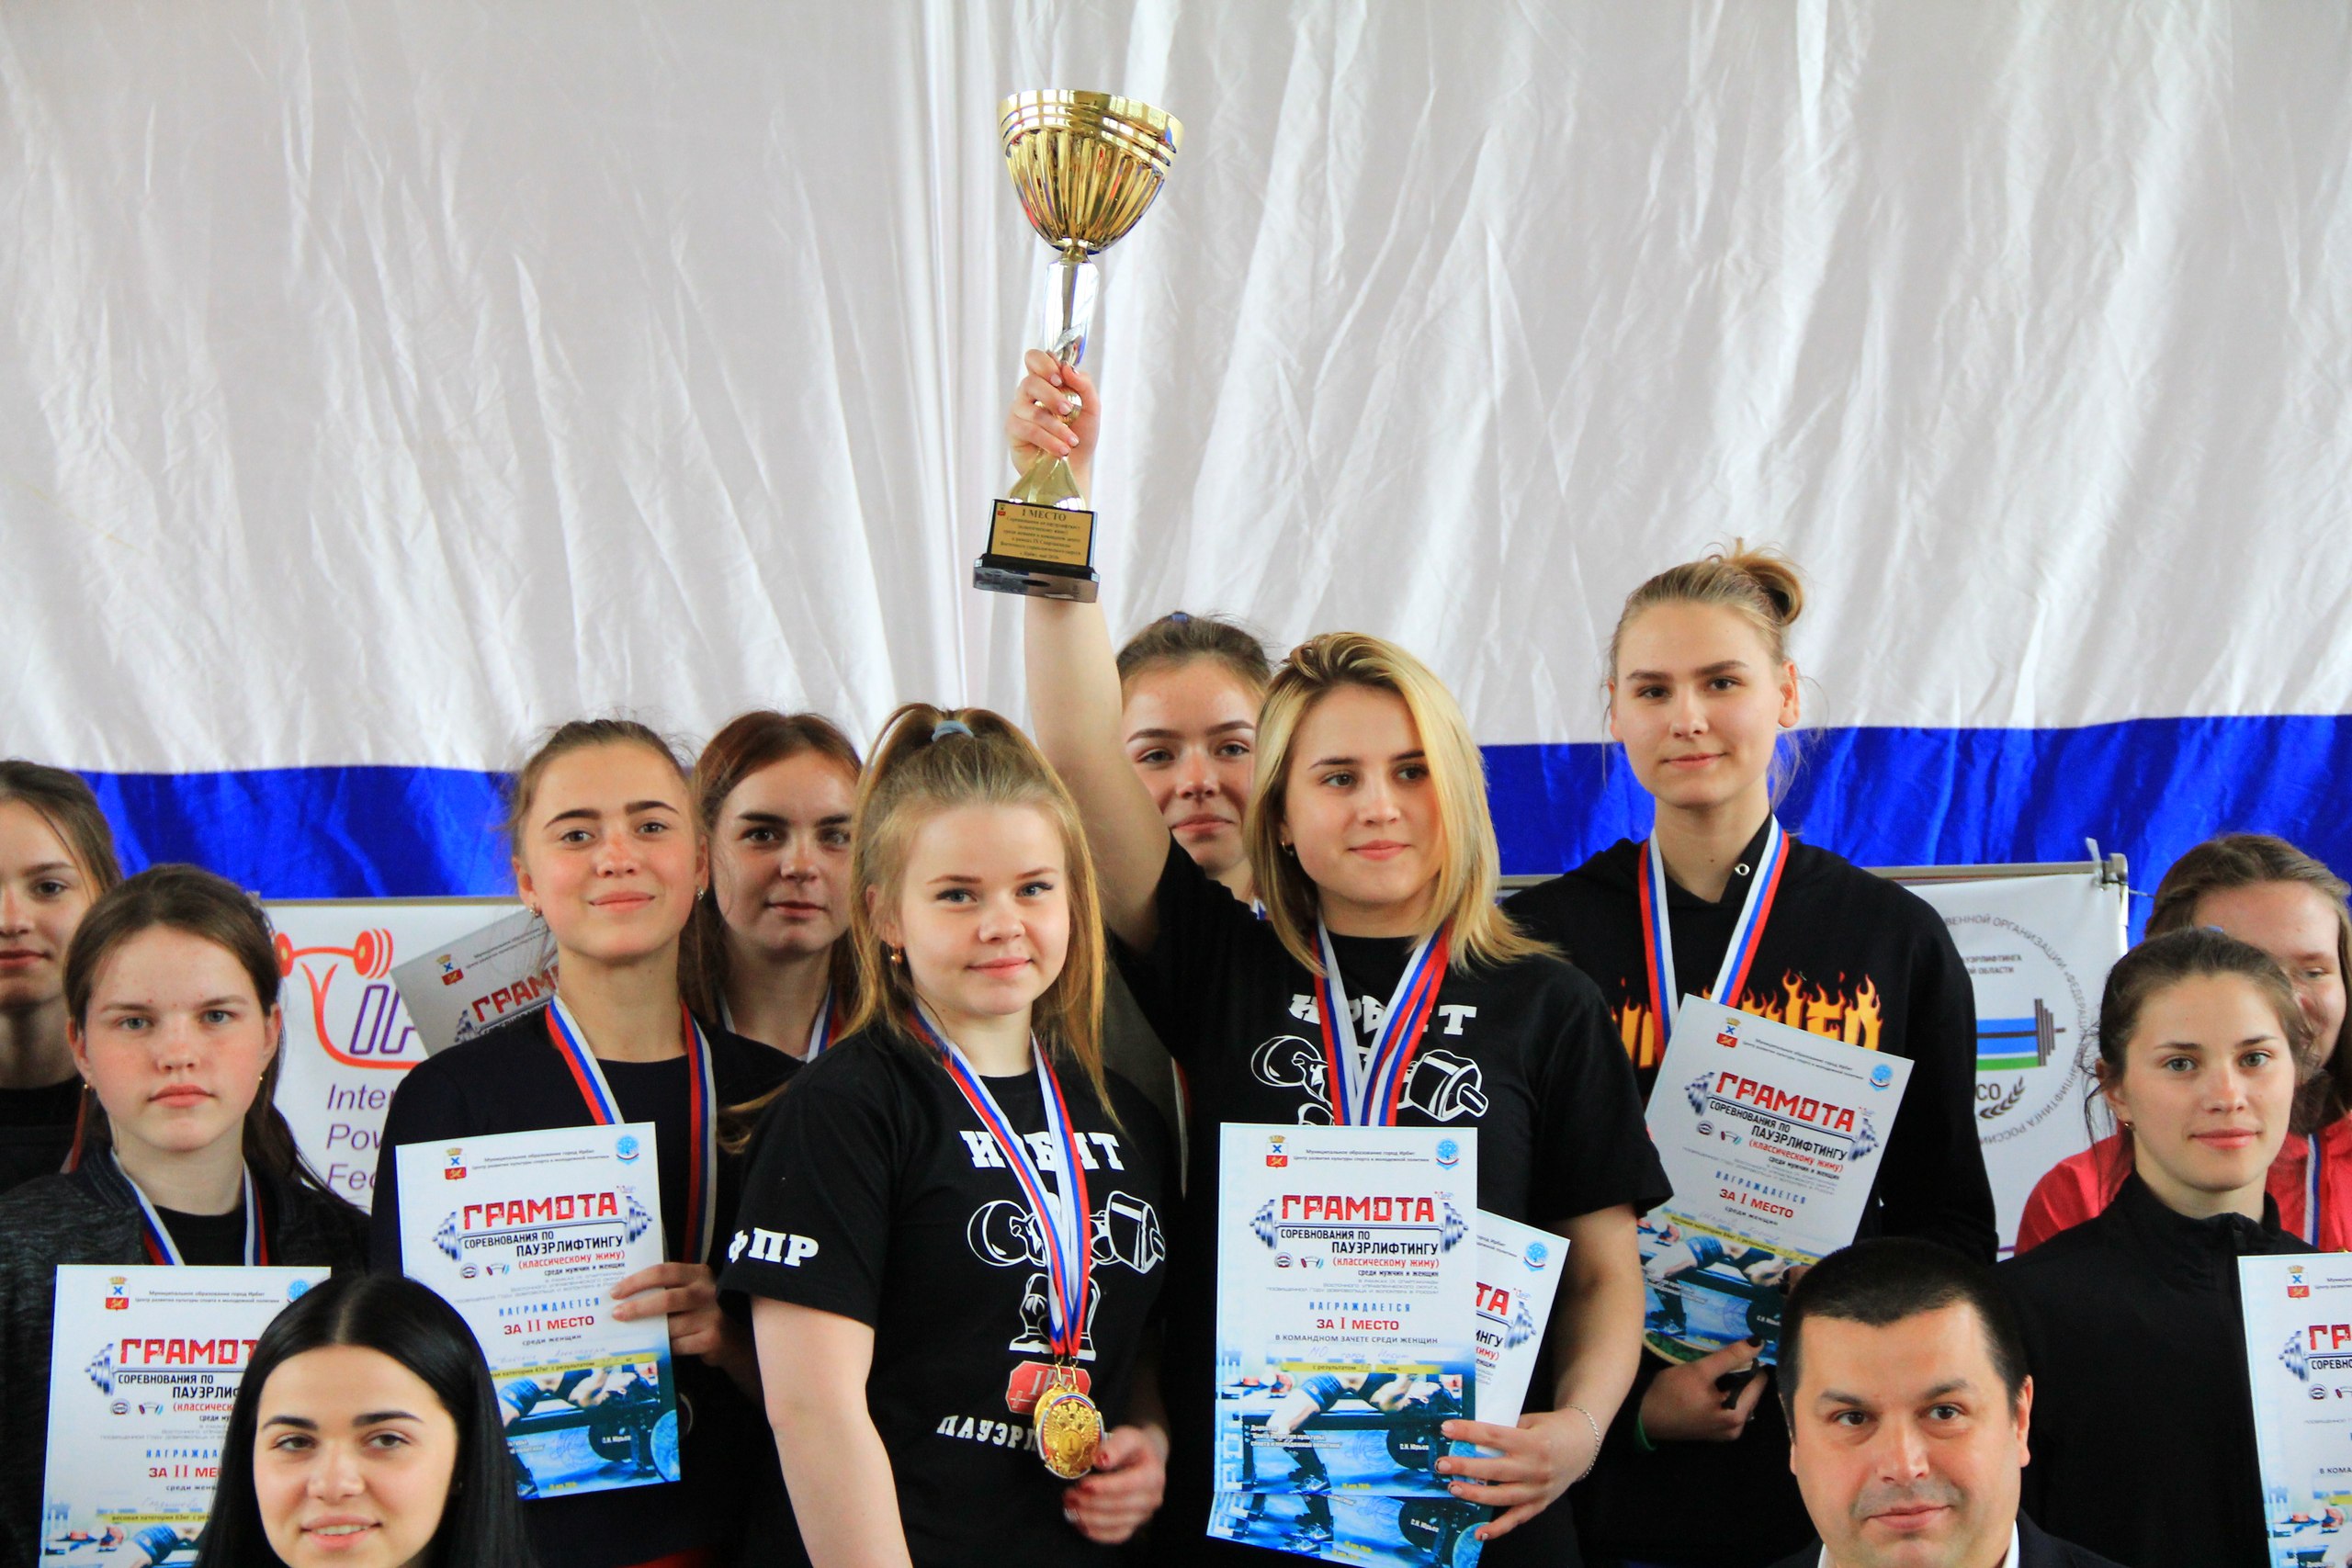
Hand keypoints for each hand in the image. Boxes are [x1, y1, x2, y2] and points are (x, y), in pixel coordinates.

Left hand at [612, 1261, 728, 1360]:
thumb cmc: (699, 1311)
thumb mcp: (687, 1292)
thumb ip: (665, 1290)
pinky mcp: (711, 1338)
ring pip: (670, 1326)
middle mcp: (707, 1291)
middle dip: (638, 1307)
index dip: (636, 1282)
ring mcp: (711, 1315)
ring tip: (631, 1334)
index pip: (663, 1272)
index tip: (615, 1293)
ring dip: (649, 1332)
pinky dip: (664, 1347)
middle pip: (666, 1298)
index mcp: (698, 1274)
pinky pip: (677, 1345)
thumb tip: (623, 1298)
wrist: (731, 1337)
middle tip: (617, 1314)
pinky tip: (655, 1347)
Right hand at [1006, 348, 1100, 491]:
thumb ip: (1084, 385)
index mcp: (1045, 382)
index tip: (1060, 378)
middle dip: (1052, 396)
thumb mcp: (1091, 408)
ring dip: (1056, 426)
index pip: (1034, 358)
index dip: (1044, 363)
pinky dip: (1048, 440)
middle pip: (1031, 382)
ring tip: (1072, 441)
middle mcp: (1028, 394)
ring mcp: (1018, 411)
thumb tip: (1067, 368)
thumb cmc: (1080, 435)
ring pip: (1031, 409)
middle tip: (1068, 410)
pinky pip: (1028, 430)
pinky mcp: (1013, 431)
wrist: (1074, 466)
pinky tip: (1062, 450)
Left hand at [1063, 1422, 1165, 1544]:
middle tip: (1068, 1495)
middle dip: (1089, 1502)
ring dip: (1088, 1517)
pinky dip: (1096, 1532)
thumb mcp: (1128, 1436)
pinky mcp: (1135, 1525)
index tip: (1082, 1484)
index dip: (1103, 1487)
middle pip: (1118, 1506)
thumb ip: (1115, 1446)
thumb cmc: (1135, 1447)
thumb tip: (1100, 1460)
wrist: (1147, 1459)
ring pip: (1114, 1523)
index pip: (1126, 1485)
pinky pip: (1116, 1535)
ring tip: (1070, 1506)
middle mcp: (1152, 1498)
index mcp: (1152, 1476)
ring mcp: (1144, 1514)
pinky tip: (1080, 1522)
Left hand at [1434, 1408, 1597, 1542]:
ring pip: (1503, 1497)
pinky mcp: (1540, 1503)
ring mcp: (1538, 1489)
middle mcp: (1535, 1467)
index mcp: (1532, 1442)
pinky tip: (1479, 1532)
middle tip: (1441, 1464)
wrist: (1581, 1445)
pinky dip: (1498, 1528)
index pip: (1494, 1436)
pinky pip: (1517, 1519)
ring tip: (1453, 1488)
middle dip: (1465, 1467)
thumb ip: (1504, 1429)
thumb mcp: (1530, 1421)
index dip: (1469, 1432)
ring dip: (1476, 1495)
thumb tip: (1469, 1435)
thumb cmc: (1550, 1429)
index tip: (1446, 1429)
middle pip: (1495, 1469)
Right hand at [1639, 1339, 1767, 1442]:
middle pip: (1749, 1391)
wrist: (1643, 1416)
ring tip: (1719, 1363)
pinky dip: (1724, 1392)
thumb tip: (1758, 1342)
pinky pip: (1728, 1407)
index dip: (1753, 1361)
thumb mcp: (1700, 1370)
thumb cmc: (1670, 1393)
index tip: (1742, 1344)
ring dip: (1732, 1381)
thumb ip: (1730, 1356)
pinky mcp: (1714, 1431)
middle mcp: (1737, 1427)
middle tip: (1728, 1351)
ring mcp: (1725, 1432)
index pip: (1758, 1381)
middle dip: (1741, 1371)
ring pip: (1739, 1399)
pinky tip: (1711, 1381)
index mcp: (1737, 1414)